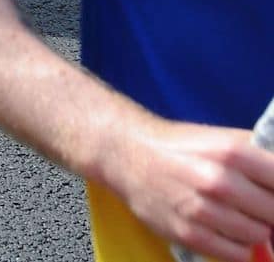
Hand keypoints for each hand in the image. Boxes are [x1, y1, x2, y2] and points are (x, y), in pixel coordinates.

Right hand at [111, 118, 273, 261]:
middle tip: (254, 204)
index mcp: (232, 152)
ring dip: (253, 229)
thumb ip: (260, 160)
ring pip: (258, 235)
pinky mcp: (190, 234)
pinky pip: (237, 254)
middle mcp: (220, 181)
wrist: (131, 155)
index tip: (269, 191)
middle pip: (273, 212)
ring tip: (236, 214)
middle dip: (268, 210)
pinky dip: (237, 246)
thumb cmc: (181, 147)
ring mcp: (204, 210)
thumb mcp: (222, 140)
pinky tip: (224, 229)